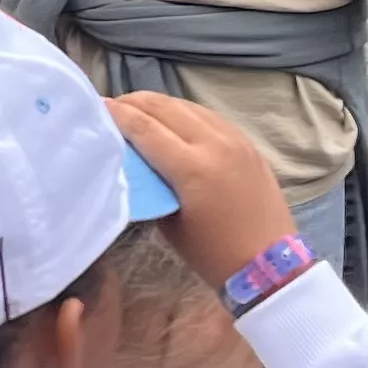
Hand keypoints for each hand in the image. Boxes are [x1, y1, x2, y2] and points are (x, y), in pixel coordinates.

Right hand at [106, 91, 298, 288]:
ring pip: (188, 105)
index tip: (96, 106)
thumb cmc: (214, 254)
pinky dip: (185, 112)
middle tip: (112, 106)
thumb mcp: (170, 224)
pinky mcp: (247, 143)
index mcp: (194, 167)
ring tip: (138, 109)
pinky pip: (209, 116)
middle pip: (165, 107)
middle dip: (134, 102)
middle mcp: (215, 143)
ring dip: (159, 104)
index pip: (145, 128)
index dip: (117, 114)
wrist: (271, 265)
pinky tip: (172, 120)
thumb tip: (131, 163)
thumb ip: (150, 187)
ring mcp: (235, 139)